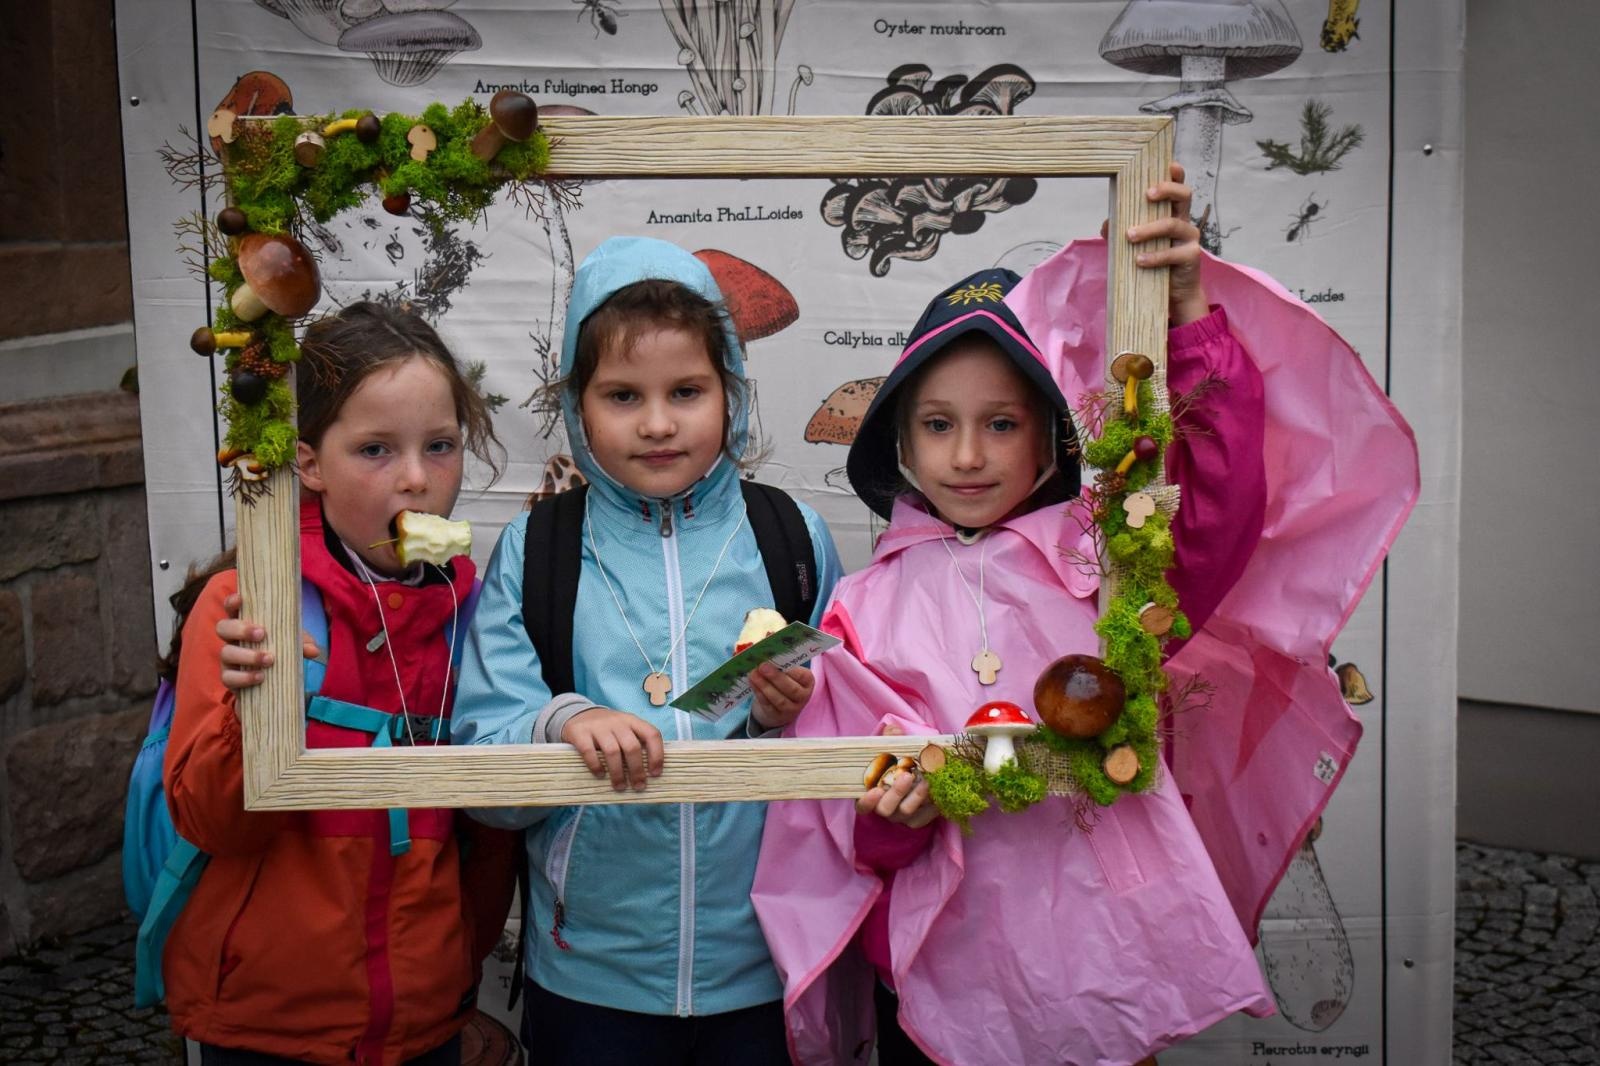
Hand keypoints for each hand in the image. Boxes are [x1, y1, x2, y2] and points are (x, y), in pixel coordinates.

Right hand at [217, 592, 319, 690]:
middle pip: (223, 628)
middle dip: (240, 629)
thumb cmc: (279, 651)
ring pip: (226, 653)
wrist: (271, 682)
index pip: (231, 608)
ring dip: (248, 655)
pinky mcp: (229, 678)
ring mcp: (228, 659)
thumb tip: (314, 650)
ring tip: (269, 659)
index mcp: (243, 624)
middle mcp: (231, 639)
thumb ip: (301, 642)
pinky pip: (229, 677)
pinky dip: (244, 677)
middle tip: (261, 633)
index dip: (232, 602)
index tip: (240, 599)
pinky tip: (260, 677)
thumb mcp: (292, 643)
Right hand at [561, 708, 663, 790]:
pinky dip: (596, 766)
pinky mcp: (580, 732)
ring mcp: (598, 726)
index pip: (652, 734)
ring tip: (620, 786)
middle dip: (637, 770)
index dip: (657, 755)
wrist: (579, 715)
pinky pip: (590, 752)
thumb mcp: (624, 730)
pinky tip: (600, 775)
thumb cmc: (608, 730)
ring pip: (613, 751)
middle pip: (632, 747)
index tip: (655, 773)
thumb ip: (636, 744)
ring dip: (618, 773)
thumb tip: (649, 774)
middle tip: (638, 786)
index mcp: (632, 721)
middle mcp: (617, 721)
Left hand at [749, 663, 813, 730]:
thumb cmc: (783, 680)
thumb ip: (779, 662)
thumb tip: (765, 648)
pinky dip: (759, 693)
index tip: (778, 660)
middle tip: (762, 666)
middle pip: (791, 689)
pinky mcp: (777, 715)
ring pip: (779, 699)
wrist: (779, 705)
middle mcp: (802, 696)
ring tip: (753, 674)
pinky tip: (752, 682)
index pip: (802, 676)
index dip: (791, 669)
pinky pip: (768, 704)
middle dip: (776, 677)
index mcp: (807, 681)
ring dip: (765, 686)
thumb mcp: (787, 671)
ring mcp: (791, 709)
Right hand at [856, 722, 939, 827]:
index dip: (867, 801)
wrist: (911, 774)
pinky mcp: (917, 819)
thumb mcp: (887, 751)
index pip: (862, 806)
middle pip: (886, 808)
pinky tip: (938, 793)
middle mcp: (883, 808)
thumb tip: (893, 730)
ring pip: (906, 813)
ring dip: (917, 797)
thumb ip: (887, 741)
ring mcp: (900, 816)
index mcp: (870, 794)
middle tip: (907, 776)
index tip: (875, 790)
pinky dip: (932, 807)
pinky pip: (924, 818)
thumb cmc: (892, 763)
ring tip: (927, 780)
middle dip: (897, 793)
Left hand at [1102, 162, 1209, 325]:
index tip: (1168, 165)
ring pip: (1173, 224)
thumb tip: (1107, 223)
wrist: (1173, 293)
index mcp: (1172, 213)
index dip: (1175, 175)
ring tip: (1130, 236)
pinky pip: (1173, 253)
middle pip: (1184, 195)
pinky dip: (1155, 256)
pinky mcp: (1191, 257)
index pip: (1177, 187)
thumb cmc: (1153, 263)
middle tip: (1147, 194)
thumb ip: (1120, 232)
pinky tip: (1139, 260)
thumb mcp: (1135, 245)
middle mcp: (1184, 221)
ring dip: (1150, 228)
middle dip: (1167, 190)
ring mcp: (1190, 238)